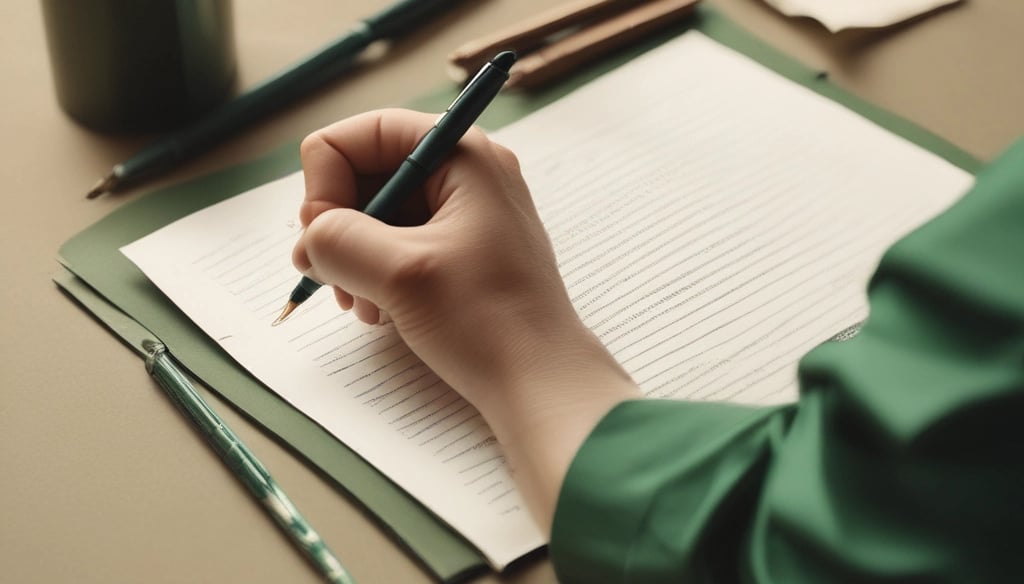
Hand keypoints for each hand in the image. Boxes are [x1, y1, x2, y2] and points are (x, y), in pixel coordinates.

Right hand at [293, 109, 639, 528]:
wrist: (542, 383)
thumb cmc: (488, 322)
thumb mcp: (400, 273)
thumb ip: (338, 240)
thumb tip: (310, 239)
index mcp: (462, 155)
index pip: (362, 134)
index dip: (327, 182)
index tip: (323, 239)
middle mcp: (465, 173)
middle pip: (365, 173)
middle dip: (338, 227)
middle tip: (333, 279)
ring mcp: (464, 213)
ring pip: (376, 214)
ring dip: (353, 258)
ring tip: (363, 305)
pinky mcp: (461, 251)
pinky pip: (397, 244)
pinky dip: (376, 275)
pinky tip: (381, 312)